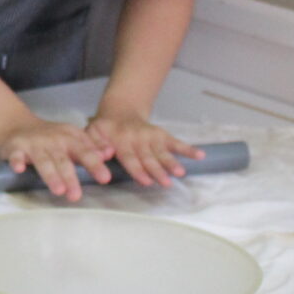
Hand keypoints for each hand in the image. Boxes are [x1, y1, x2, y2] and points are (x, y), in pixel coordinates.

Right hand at [0, 117, 114, 200]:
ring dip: (50, 175)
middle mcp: (52, 140)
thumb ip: (92, 146)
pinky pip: (16, 156)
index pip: (84, 152)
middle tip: (76, 195)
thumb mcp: (73, 137)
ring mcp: (33, 144)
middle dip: (70, 177)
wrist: (17, 124)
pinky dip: (17, 161)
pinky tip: (19, 169)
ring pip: (43, 161)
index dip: (94, 164)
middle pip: (63, 160)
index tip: (105, 178)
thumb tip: (109, 154)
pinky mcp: (15, 148)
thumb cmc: (50, 136)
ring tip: (58, 190)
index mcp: (69, 138)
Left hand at [86, 112, 202, 187]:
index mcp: (120, 140)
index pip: (130, 157)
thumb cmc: (104, 129)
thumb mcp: (92, 133)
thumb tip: (102, 156)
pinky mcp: (162, 135)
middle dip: (157, 170)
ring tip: (181, 172)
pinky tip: (200, 155)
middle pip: (149, 157)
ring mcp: (152, 137)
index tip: (145, 181)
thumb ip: (95, 145)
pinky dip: (189, 149)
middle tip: (165, 183)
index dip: (138, 169)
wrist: (120, 111)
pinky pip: (176, 142)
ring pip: (163, 152)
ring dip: (172, 162)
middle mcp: (138, 139)